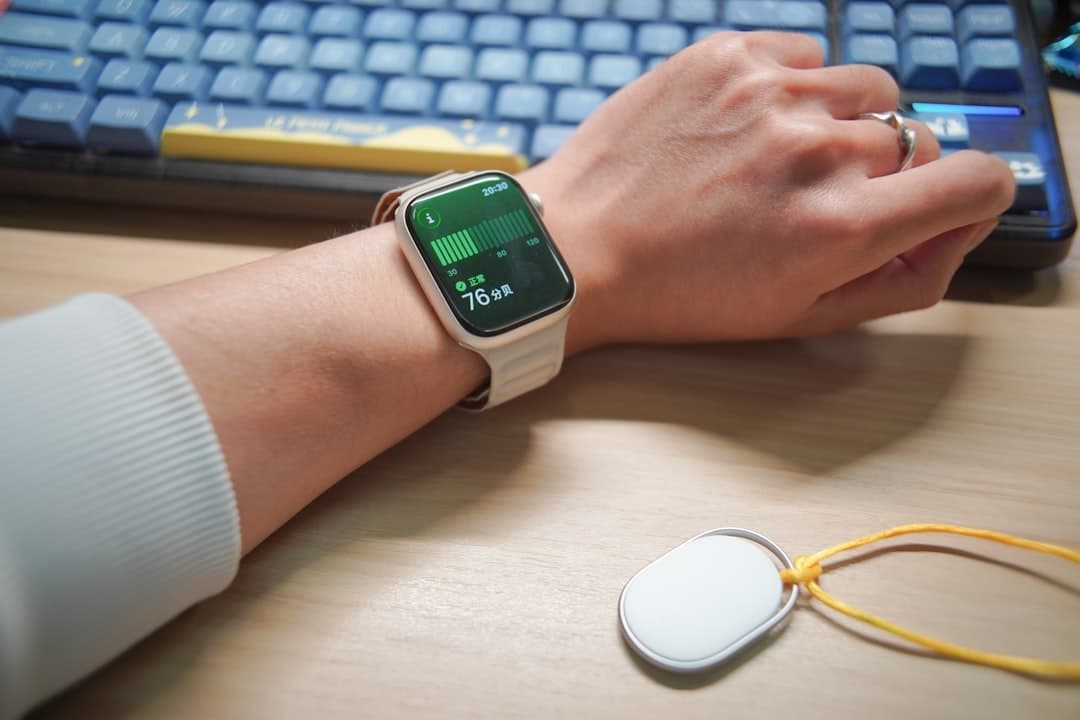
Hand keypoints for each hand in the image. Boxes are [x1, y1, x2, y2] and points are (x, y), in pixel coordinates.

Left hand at [520, 32, 1015, 350]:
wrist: (577, 249)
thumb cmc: (679, 293)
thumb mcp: (798, 318)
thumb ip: (900, 281)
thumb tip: (953, 231)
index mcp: (842, 226)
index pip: (981, 182)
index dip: (970, 199)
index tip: (935, 207)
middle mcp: (817, 150)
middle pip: (916, 141)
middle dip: (883, 177)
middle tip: (816, 204)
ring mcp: (771, 92)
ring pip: (868, 91)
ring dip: (842, 125)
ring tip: (779, 162)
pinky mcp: (728, 56)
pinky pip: (807, 57)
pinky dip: (795, 90)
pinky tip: (748, 128)